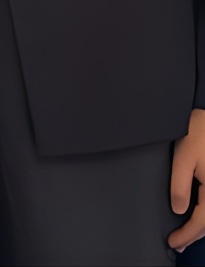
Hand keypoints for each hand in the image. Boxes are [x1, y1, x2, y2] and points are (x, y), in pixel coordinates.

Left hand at [170, 108, 204, 251]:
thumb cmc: (198, 131)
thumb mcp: (184, 157)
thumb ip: (180, 185)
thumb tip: (178, 209)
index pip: (201, 222)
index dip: (186, 234)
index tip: (173, 242)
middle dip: (194, 235)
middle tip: (178, 243)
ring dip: (201, 226)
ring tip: (186, 234)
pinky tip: (197, 215)